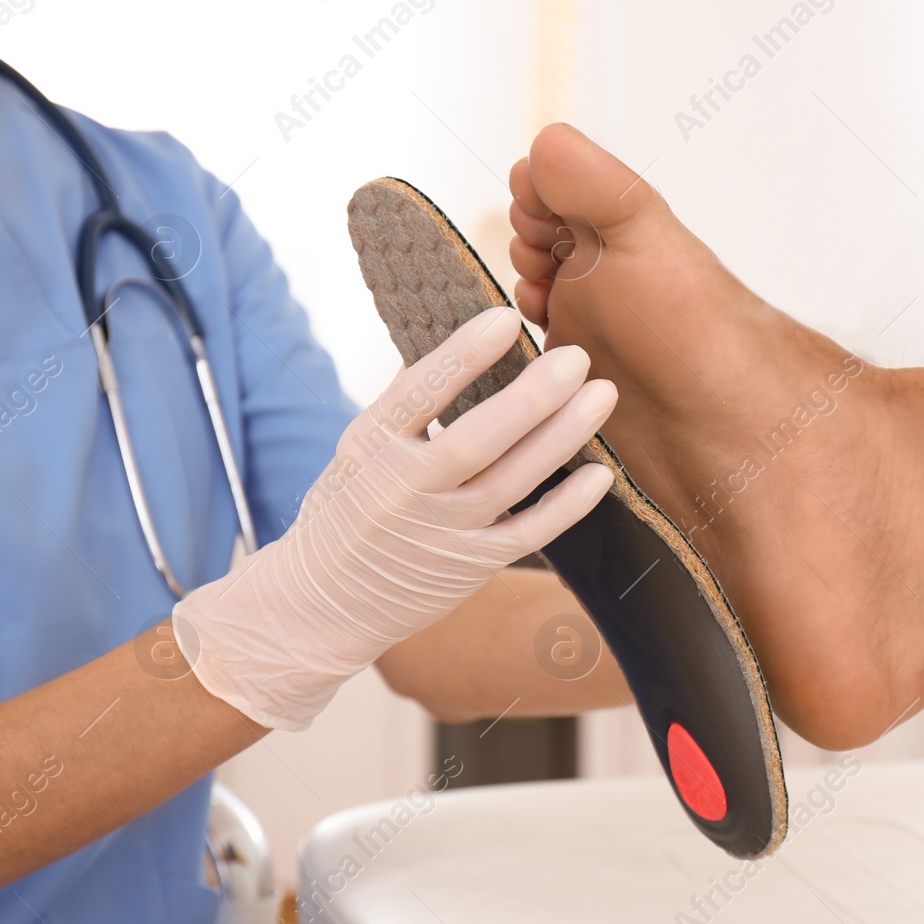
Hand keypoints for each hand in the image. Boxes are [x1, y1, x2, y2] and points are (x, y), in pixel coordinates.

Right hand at [173, 308, 615, 729]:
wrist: (322, 605)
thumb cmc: (348, 509)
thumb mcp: (357, 450)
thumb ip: (406, 406)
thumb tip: (463, 342)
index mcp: (371, 447)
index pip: (418, 394)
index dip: (462, 356)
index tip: (505, 317)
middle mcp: (405, 491)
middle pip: (476, 441)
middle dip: (532, 398)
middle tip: (576, 356)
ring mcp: (441, 532)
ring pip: (511, 482)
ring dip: (562, 436)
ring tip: (602, 395)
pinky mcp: (472, 566)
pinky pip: (529, 533)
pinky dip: (567, 505)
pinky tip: (600, 473)